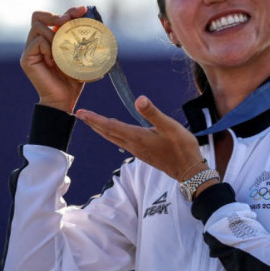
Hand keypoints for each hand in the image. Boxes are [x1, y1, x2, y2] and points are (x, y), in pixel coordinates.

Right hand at [21, 6, 87, 112]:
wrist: (64, 100)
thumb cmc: (73, 80)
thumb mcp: (80, 56)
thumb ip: (82, 40)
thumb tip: (94, 21)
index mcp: (49, 39)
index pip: (54, 17)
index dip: (68, 11)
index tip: (83, 10)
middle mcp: (37, 42)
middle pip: (38, 16)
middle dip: (55, 15)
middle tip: (67, 21)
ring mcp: (30, 50)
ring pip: (38, 27)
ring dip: (54, 35)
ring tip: (62, 52)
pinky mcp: (26, 59)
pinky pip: (37, 42)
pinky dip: (48, 48)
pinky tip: (54, 62)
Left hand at [76, 95, 205, 180]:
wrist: (189, 171)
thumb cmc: (182, 148)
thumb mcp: (170, 126)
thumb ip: (153, 113)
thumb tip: (139, 99)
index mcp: (137, 137)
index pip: (110, 126)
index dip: (94, 119)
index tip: (81, 113)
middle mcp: (133, 145)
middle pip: (108, 133)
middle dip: (93, 123)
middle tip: (80, 115)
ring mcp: (138, 151)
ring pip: (113, 138)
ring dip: (101, 129)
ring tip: (92, 122)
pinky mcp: (143, 153)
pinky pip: (122, 142)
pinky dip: (112, 134)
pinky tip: (114, 132)